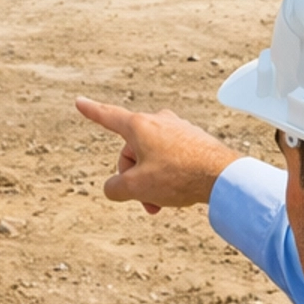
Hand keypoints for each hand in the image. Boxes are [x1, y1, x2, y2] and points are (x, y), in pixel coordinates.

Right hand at [75, 99, 239, 214]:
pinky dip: (168, 176)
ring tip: (163, 201)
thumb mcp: (136, 187)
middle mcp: (158, 121)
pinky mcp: (194, 140)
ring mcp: (178, 129)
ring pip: (152, 157)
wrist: (223, 176)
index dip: (91, 111)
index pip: (108, 117)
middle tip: (145, 200)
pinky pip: (171, 158)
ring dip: (151, 181)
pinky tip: (180, 190)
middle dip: (133, 177)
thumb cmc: (179, 176)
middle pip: (131, 151)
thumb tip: (114, 188)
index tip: (80, 102)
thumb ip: (114, 188)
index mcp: (139, 126)